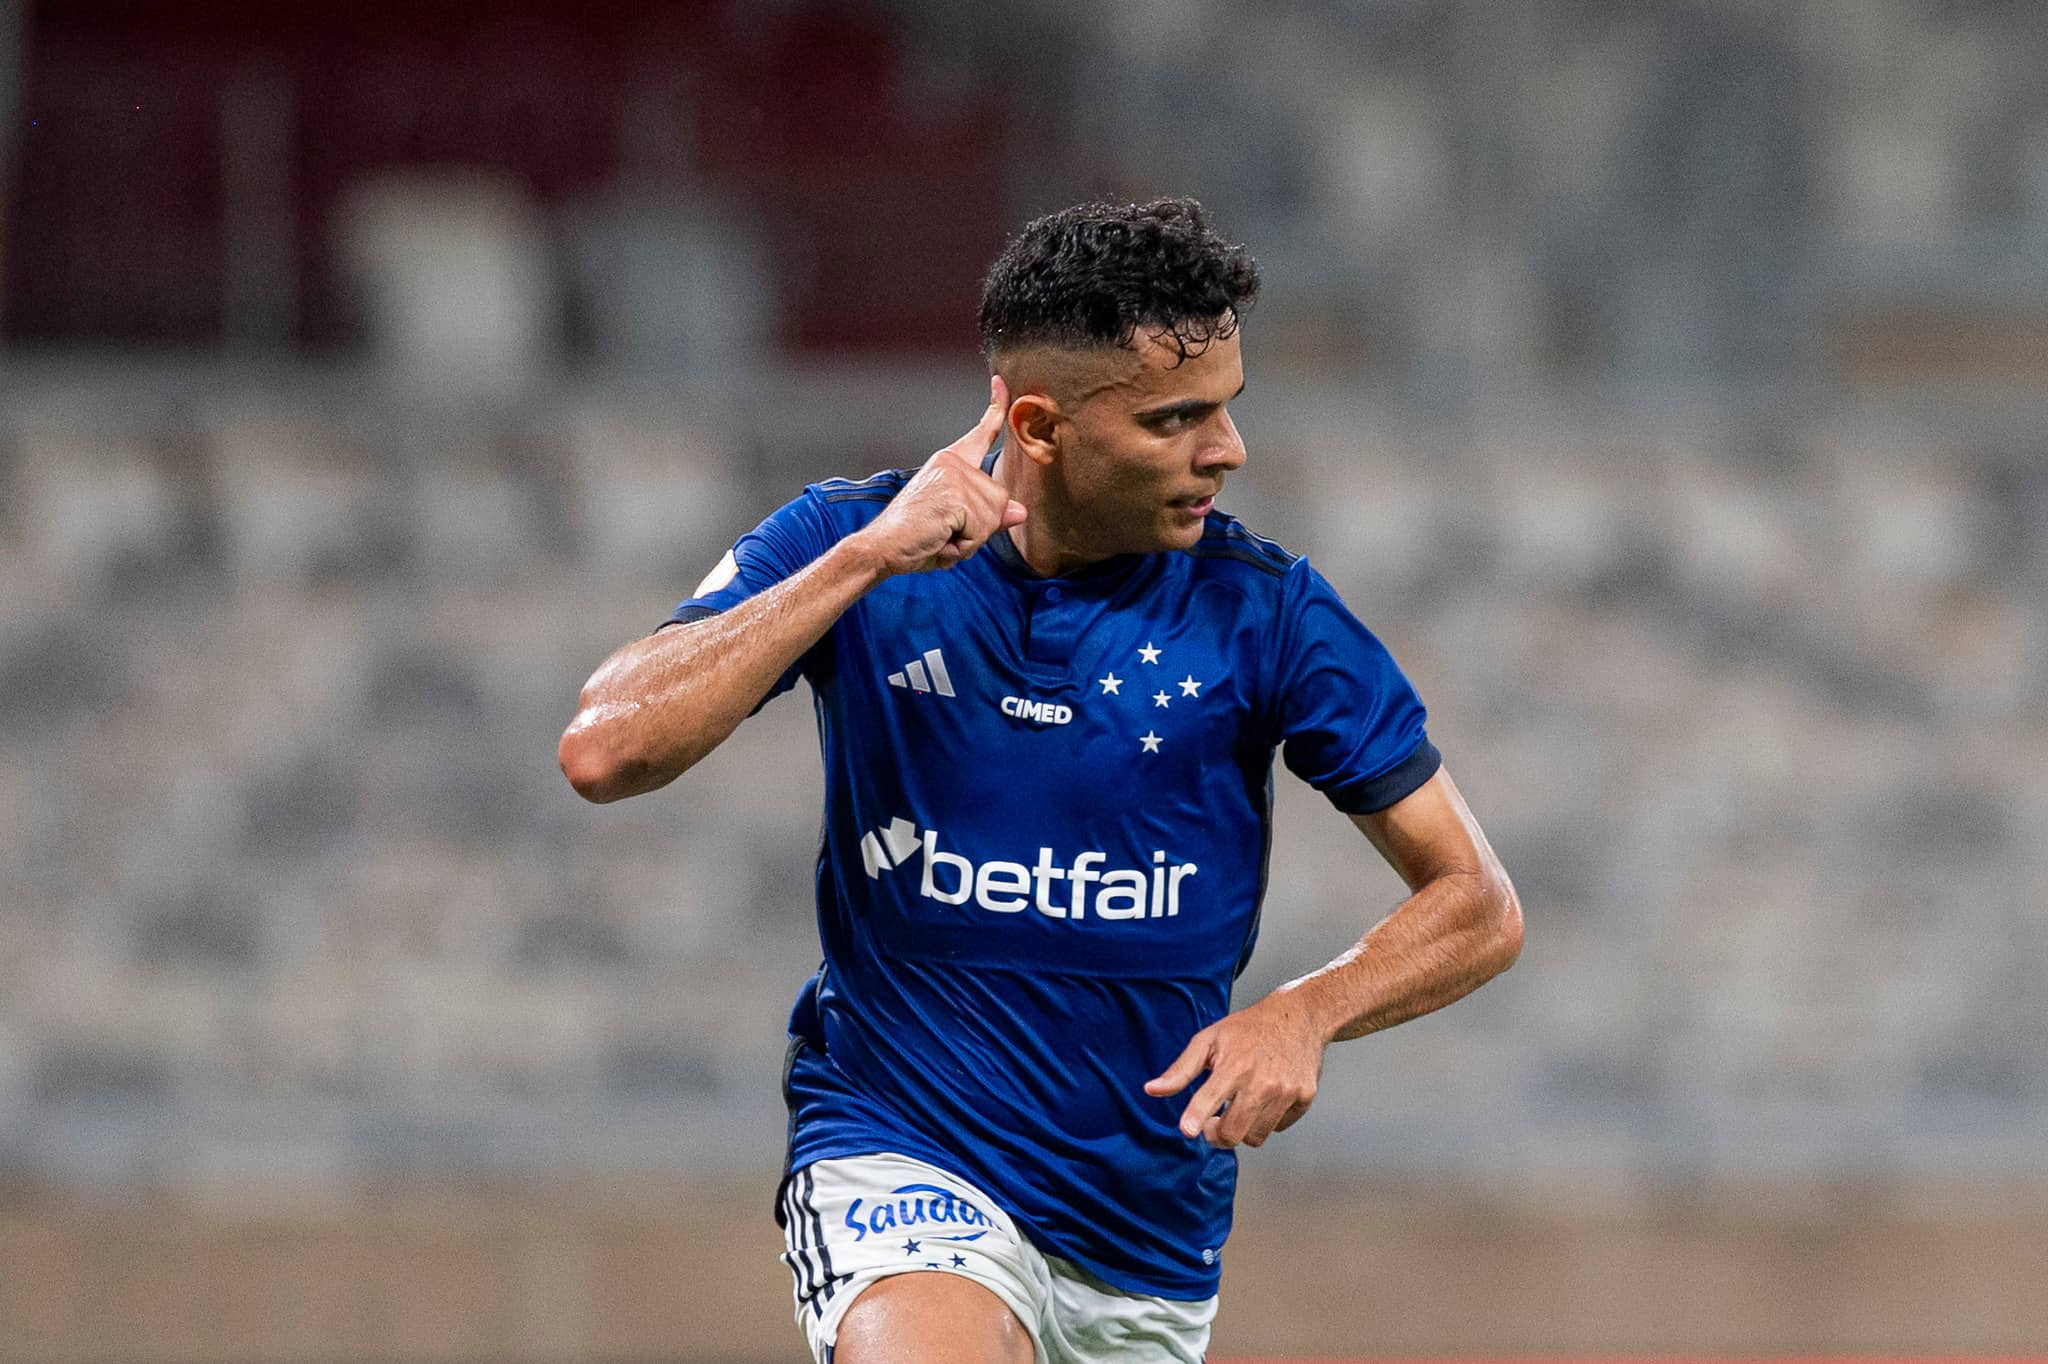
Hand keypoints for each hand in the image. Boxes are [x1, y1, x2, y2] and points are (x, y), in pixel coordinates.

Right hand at [851, 377, 1027, 576]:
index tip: (1000, 381)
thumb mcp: (958, 526)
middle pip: (1000, 500)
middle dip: (980, 529)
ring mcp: (954, 477)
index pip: (981, 432)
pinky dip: (964, 546)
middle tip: (945, 533)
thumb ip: (989, 516)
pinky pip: (981, 530)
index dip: (996, 407)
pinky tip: (940, 541)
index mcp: (950, 462)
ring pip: (994, 517)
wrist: (882, 547)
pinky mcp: (955, 498)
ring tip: (941, 537)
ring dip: (971, 539)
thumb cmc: (915, 538)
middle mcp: (953, 463)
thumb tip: (1020, 512)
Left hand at [1143, 992, 1328, 1148]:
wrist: (1299, 1016)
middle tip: (1212, 1123)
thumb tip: (1151, 1090)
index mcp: (1235, 1065)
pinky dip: (1267, 1120)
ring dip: (1242, 1130)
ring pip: (1256, 1137)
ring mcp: (1286, 1092)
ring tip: (1238, 1108)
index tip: (1187, 1130)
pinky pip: (1278, 1127)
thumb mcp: (1209, 1039)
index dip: (1196, 1116)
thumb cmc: (1249, 1028)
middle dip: (1216, 1135)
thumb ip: (1181, 1069)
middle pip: (1233, 1132)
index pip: (1210, 1097)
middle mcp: (1262, 1082)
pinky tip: (1264, 1100)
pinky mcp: (1304, 1098)